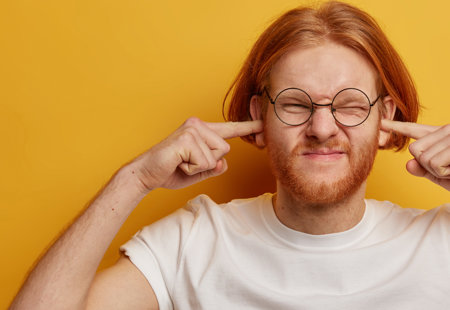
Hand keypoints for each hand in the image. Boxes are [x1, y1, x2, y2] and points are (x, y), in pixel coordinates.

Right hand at [129, 117, 262, 191]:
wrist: (146, 175)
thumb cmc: (171, 171)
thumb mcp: (199, 171)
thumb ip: (215, 166)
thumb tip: (222, 162)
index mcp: (202, 131)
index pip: (228, 130)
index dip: (247, 128)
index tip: (263, 124)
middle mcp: (198, 125)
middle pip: (225, 149)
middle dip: (208, 163)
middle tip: (186, 162)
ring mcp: (192, 130)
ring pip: (216, 156)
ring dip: (199, 167)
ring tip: (181, 162)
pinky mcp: (187, 138)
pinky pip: (205, 162)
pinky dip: (192, 169)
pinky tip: (178, 163)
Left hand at [381, 120, 449, 190]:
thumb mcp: (440, 175)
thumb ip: (422, 169)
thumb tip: (409, 163)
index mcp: (441, 135)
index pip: (413, 129)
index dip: (395, 126)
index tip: (381, 122)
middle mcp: (446, 130)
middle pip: (414, 149)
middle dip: (429, 166)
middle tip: (448, 169)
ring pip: (423, 159)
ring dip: (439, 171)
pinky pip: (434, 164)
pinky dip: (444, 173)